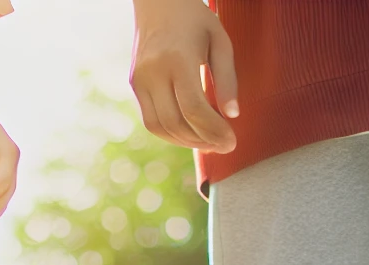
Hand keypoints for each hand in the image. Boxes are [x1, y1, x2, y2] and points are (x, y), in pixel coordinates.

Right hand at [130, 0, 238, 152]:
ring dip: (187, 142)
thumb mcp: (220, 41)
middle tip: (224, 146)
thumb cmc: (195, 20)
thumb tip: (232, 115)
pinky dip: (172, 134)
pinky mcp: (136, 85)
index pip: (194, 109)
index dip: (214, 131)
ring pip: (162, 128)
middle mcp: (154, 72)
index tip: (231, 141)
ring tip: (209, 142)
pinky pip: (152, 122)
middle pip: (177, 123)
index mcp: (177, 59)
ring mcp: (140, 80)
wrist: (158, 1)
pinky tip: (191, 133)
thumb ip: (227, 79)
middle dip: (203, 141)